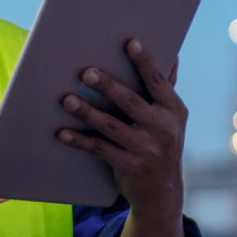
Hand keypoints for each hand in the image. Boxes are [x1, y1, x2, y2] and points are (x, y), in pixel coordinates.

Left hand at [56, 39, 186, 225]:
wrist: (162, 193)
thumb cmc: (160, 143)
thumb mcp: (169, 118)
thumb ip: (164, 89)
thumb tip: (171, 54)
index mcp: (173, 110)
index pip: (157, 82)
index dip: (145, 62)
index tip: (130, 42)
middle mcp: (163, 129)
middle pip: (131, 102)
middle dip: (108, 86)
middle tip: (86, 72)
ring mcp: (147, 149)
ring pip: (111, 127)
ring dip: (87, 112)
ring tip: (66, 100)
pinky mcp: (130, 167)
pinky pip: (100, 149)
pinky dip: (79, 141)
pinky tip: (62, 133)